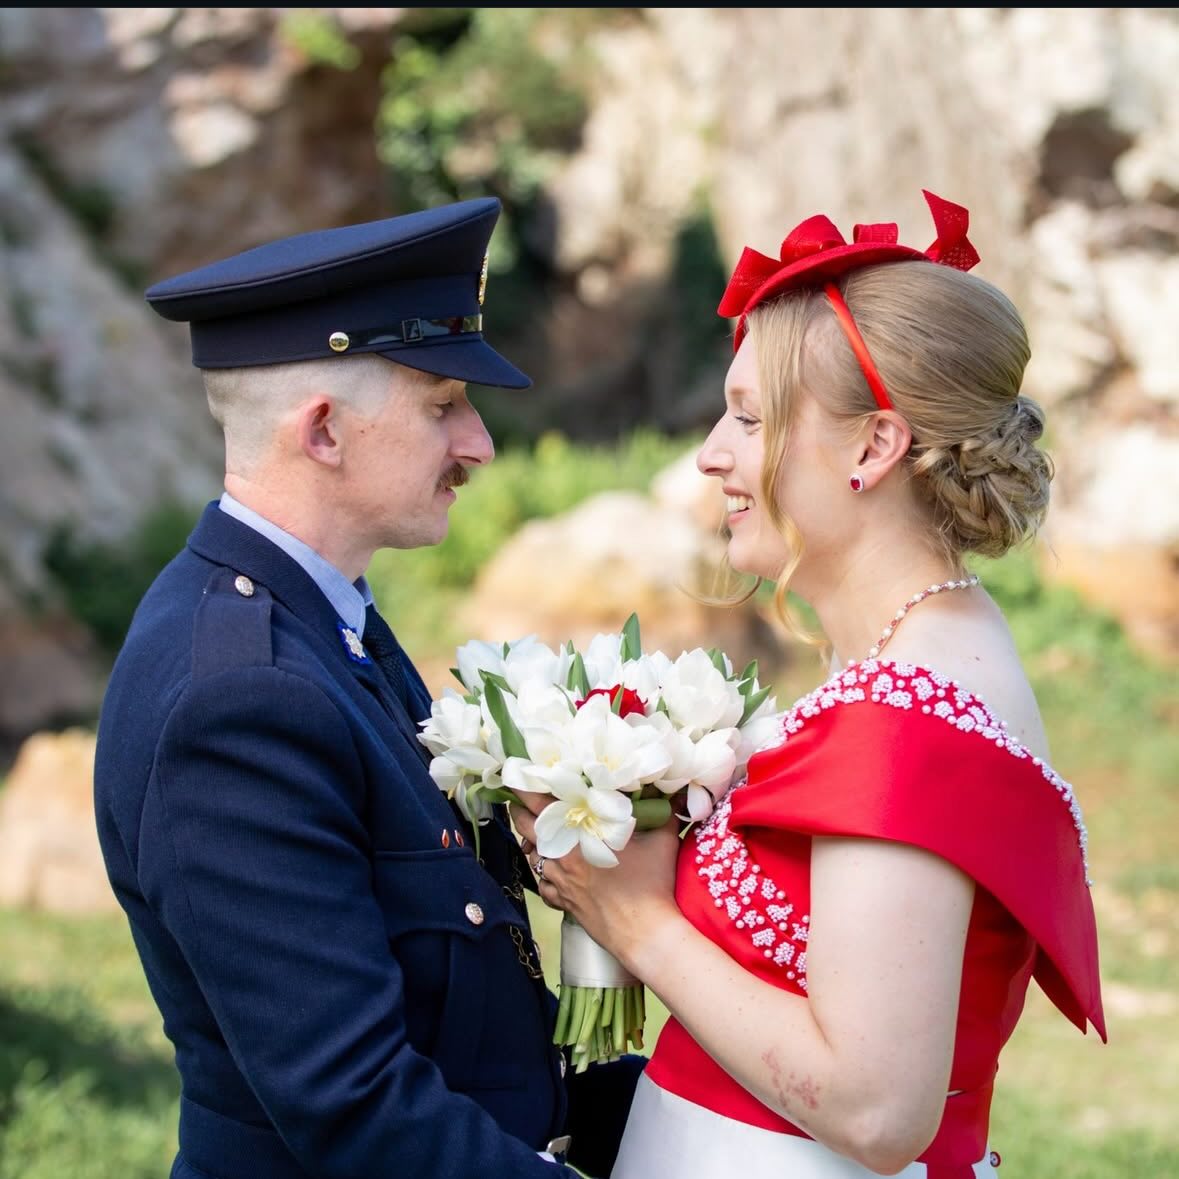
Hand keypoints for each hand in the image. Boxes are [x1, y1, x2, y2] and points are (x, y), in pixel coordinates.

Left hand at [510, 802, 681, 976]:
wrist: (646, 934)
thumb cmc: (653, 884)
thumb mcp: (661, 839)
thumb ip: (664, 810)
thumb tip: (677, 790)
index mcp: (579, 833)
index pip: (541, 803)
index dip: (524, 788)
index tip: (516, 775)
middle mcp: (561, 855)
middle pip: (525, 827)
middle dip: (520, 811)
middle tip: (520, 799)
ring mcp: (559, 880)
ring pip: (532, 855)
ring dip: (532, 842)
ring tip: (539, 831)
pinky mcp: (563, 902)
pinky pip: (543, 883)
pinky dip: (544, 874)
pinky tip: (555, 870)